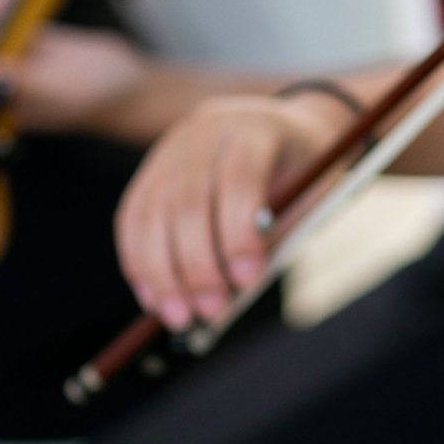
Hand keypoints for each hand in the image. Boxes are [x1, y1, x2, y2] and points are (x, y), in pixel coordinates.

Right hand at [114, 92, 351, 329]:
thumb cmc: (304, 175)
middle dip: (196, 263)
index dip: (239, 232)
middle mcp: (207, 129)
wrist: (285, 130)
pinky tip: (152, 296)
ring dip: (160, 271)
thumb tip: (231, 294)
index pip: (240, 177)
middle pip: (188, 198)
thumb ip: (273, 237)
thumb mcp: (310, 198)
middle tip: (210, 311)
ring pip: (152, 210)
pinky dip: (138, 260)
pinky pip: (133, 216)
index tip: (248, 282)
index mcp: (258, 127)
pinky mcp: (152, 168)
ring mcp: (173, 146)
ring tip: (179, 316)